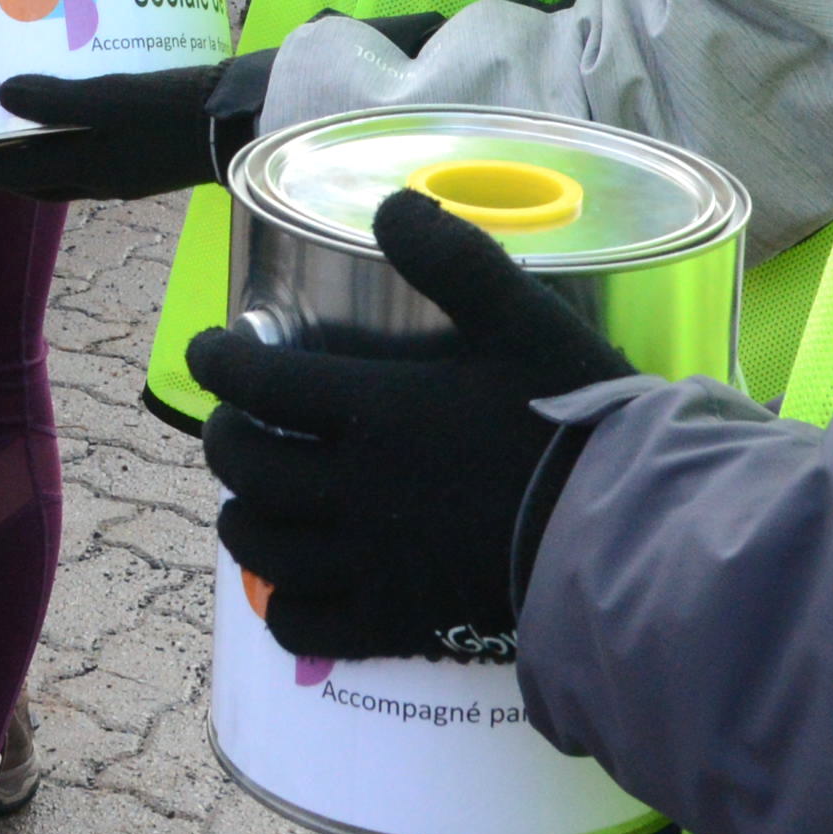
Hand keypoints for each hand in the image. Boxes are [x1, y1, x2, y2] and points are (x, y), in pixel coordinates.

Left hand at [0, 55, 275, 200]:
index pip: (18, 175)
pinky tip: (84, 105)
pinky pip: (101, 148)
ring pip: (71, 164)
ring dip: (43, 148)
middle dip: (7, 165)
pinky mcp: (155, 151)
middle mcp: (105, 178)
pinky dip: (80, 133)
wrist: (243, 123)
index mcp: (88, 171)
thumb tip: (3, 94)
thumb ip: (56, 99)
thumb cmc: (173, 114)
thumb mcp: (110, 100)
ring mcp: (132, 167)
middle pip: (40, 178)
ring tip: (24, 118)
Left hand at [191, 189, 631, 662]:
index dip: (218, 363)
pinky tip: (290, 587)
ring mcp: (370, 565)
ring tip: (250, 499)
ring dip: (242, 517)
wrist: (625, 533)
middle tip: (233, 422)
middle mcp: (355, 491)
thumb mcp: (521, 318)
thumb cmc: (574, 418)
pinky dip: (282, 606)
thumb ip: (452, 258)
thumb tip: (389, 206)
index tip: (207, 350)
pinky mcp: (394, 624)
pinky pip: (305, 627)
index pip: (260, 385)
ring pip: (262, 548)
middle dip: (225, 439)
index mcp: (378, 411)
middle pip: (248, 467)